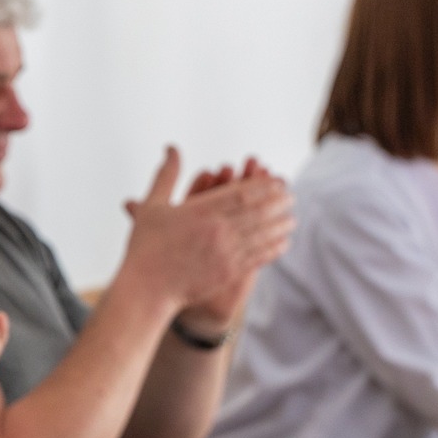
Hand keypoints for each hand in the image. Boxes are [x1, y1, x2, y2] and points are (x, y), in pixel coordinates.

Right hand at [118, 147, 294, 319]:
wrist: (146, 289)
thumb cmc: (146, 248)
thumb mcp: (152, 205)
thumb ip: (167, 175)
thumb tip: (171, 148)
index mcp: (200, 210)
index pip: (242, 193)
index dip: (264, 186)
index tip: (277, 181)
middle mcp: (217, 230)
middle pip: (258, 212)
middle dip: (278, 203)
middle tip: (291, 196)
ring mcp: (224, 253)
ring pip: (262, 235)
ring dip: (280, 225)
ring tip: (292, 218)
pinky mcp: (228, 273)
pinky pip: (258, 257)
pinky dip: (273, 249)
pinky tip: (283, 243)